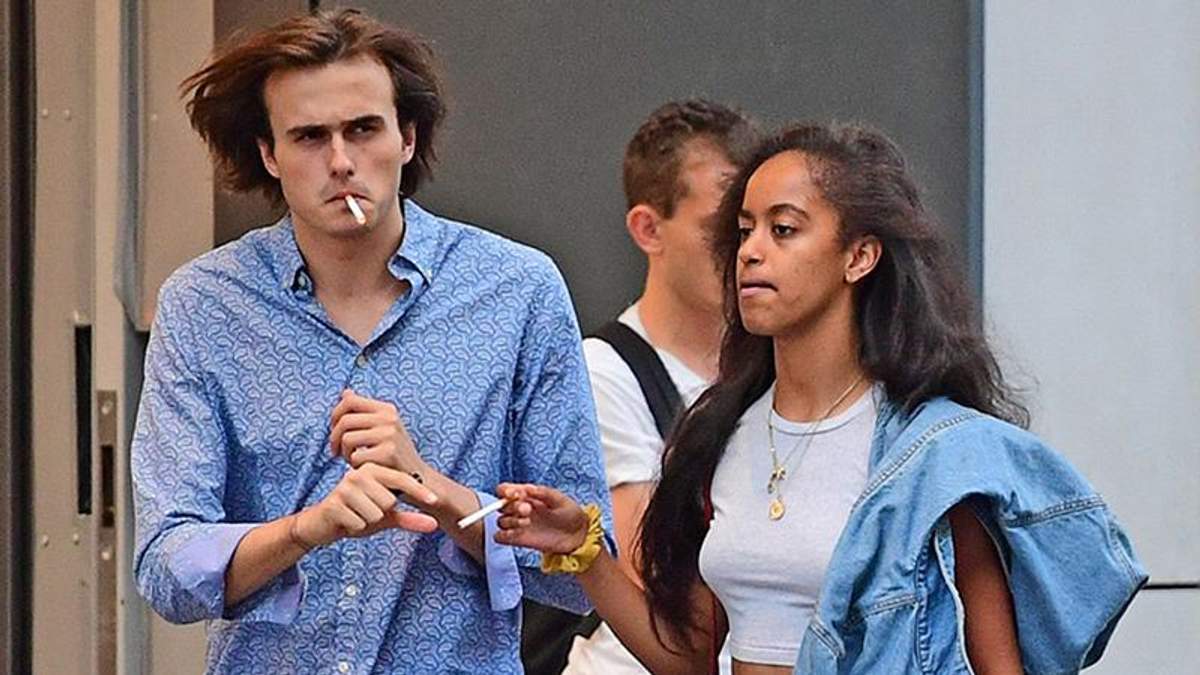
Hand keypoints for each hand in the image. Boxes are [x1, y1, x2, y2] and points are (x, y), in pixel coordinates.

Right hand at [292, 463, 438, 548]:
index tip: (434, 500)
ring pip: (376, 514)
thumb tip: (435, 524)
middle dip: (381, 514)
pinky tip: (346, 521)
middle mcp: (359, 475)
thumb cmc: (356, 516)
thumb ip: (409, 519)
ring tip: (356, 515)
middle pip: (389, 502)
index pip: (402, 480)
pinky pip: (360, 523)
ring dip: (367, 521)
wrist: (321, 524)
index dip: (419, 491)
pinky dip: (356, 527)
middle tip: (366, 511)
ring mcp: (345, 488)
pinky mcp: (334, 504)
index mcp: (373, 471)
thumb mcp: (385, 518)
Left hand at [330, 389, 423, 472]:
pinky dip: (354, 465)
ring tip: (352, 459)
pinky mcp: (388, 453)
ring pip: (347, 439)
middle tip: (336, 451)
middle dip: (334, 438)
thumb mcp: (383, 427)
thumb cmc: (393, 453)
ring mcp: (390, 434)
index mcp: (387, 409)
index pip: (349, 400)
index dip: (335, 414)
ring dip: (344, 453)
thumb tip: (345, 392)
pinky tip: (363, 468)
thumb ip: (364, 411)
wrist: (416, 477)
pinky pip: (356, 457)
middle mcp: (389, 418)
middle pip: (345, 421)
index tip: (335, 430)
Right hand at [494, 483, 589, 553]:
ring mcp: (518, 525)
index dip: (505, 491)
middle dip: (512, 506)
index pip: (505, 489)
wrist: (578, 535)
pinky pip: (500, 537)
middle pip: (501, 505)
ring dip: (510, 521)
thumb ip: (543, 493)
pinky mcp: (519, 539)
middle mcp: (519, 509)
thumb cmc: (570, 513)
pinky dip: (503, 535)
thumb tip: (528, 488)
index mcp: (527, 495)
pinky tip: (517, 533)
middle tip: (527, 510)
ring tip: (527, 522)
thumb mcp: (560, 499)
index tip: (514, 495)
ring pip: (500, 521)